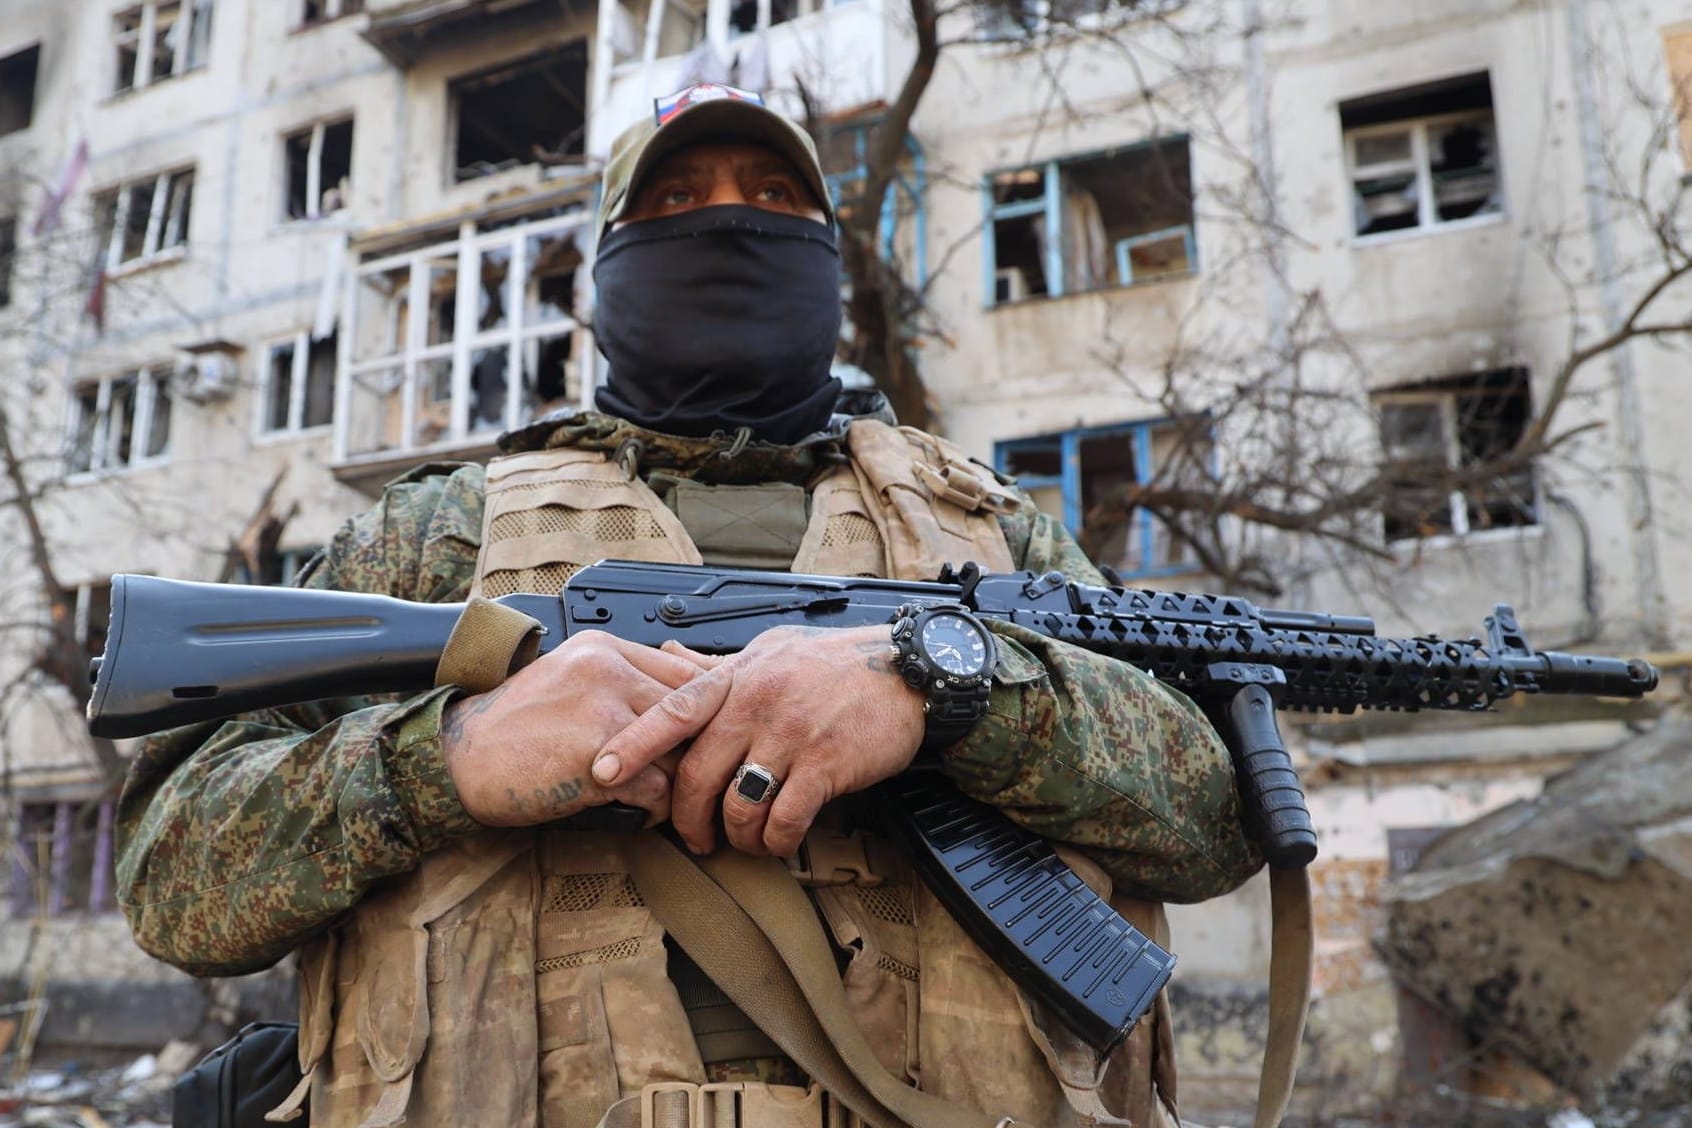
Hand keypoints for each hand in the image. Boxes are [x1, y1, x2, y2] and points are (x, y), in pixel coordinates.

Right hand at [441, 631, 707, 826]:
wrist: (459, 758)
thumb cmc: (513, 726)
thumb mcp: (568, 678)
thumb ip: (622, 680)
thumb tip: (683, 702)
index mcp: (604, 648)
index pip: (687, 670)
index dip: (709, 708)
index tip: (715, 734)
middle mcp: (609, 671)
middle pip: (692, 710)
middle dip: (700, 749)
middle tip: (704, 775)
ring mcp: (605, 713)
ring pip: (680, 752)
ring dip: (678, 783)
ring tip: (668, 799)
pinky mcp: (599, 761)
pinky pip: (658, 790)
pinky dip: (655, 810)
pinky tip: (640, 814)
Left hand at [591, 626, 926, 856]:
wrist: (909, 672)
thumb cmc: (836, 664)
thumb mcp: (771, 650)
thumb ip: (719, 663)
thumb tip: (669, 653)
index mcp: (739, 678)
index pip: (674, 710)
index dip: (634, 743)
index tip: (602, 771)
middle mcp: (757, 704)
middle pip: (698, 774)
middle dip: (687, 818)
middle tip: (694, 839)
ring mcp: (790, 734)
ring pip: (739, 804)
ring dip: (736, 836)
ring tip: (744, 843)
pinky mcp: (825, 764)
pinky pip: (785, 818)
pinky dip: (776, 840)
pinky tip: (781, 842)